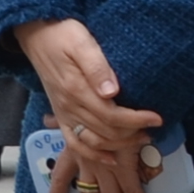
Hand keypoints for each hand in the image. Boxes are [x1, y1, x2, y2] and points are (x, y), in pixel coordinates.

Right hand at [13, 17, 164, 192]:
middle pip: (105, 132)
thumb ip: (97, 67)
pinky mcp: (61, 114)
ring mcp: (63, 112)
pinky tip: (109, 160)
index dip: (137, 119)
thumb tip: (112, 91)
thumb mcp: (81, 42)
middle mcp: (68, 106)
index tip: (158, 118)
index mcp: (76, 89)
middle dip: (132, 135)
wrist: (35, 32)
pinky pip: (73, 143)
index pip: (112, 114)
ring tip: (139, 144)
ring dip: (117, 148)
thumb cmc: (62, 33)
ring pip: (92, 142)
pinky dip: (92, 155)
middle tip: (154, 132)